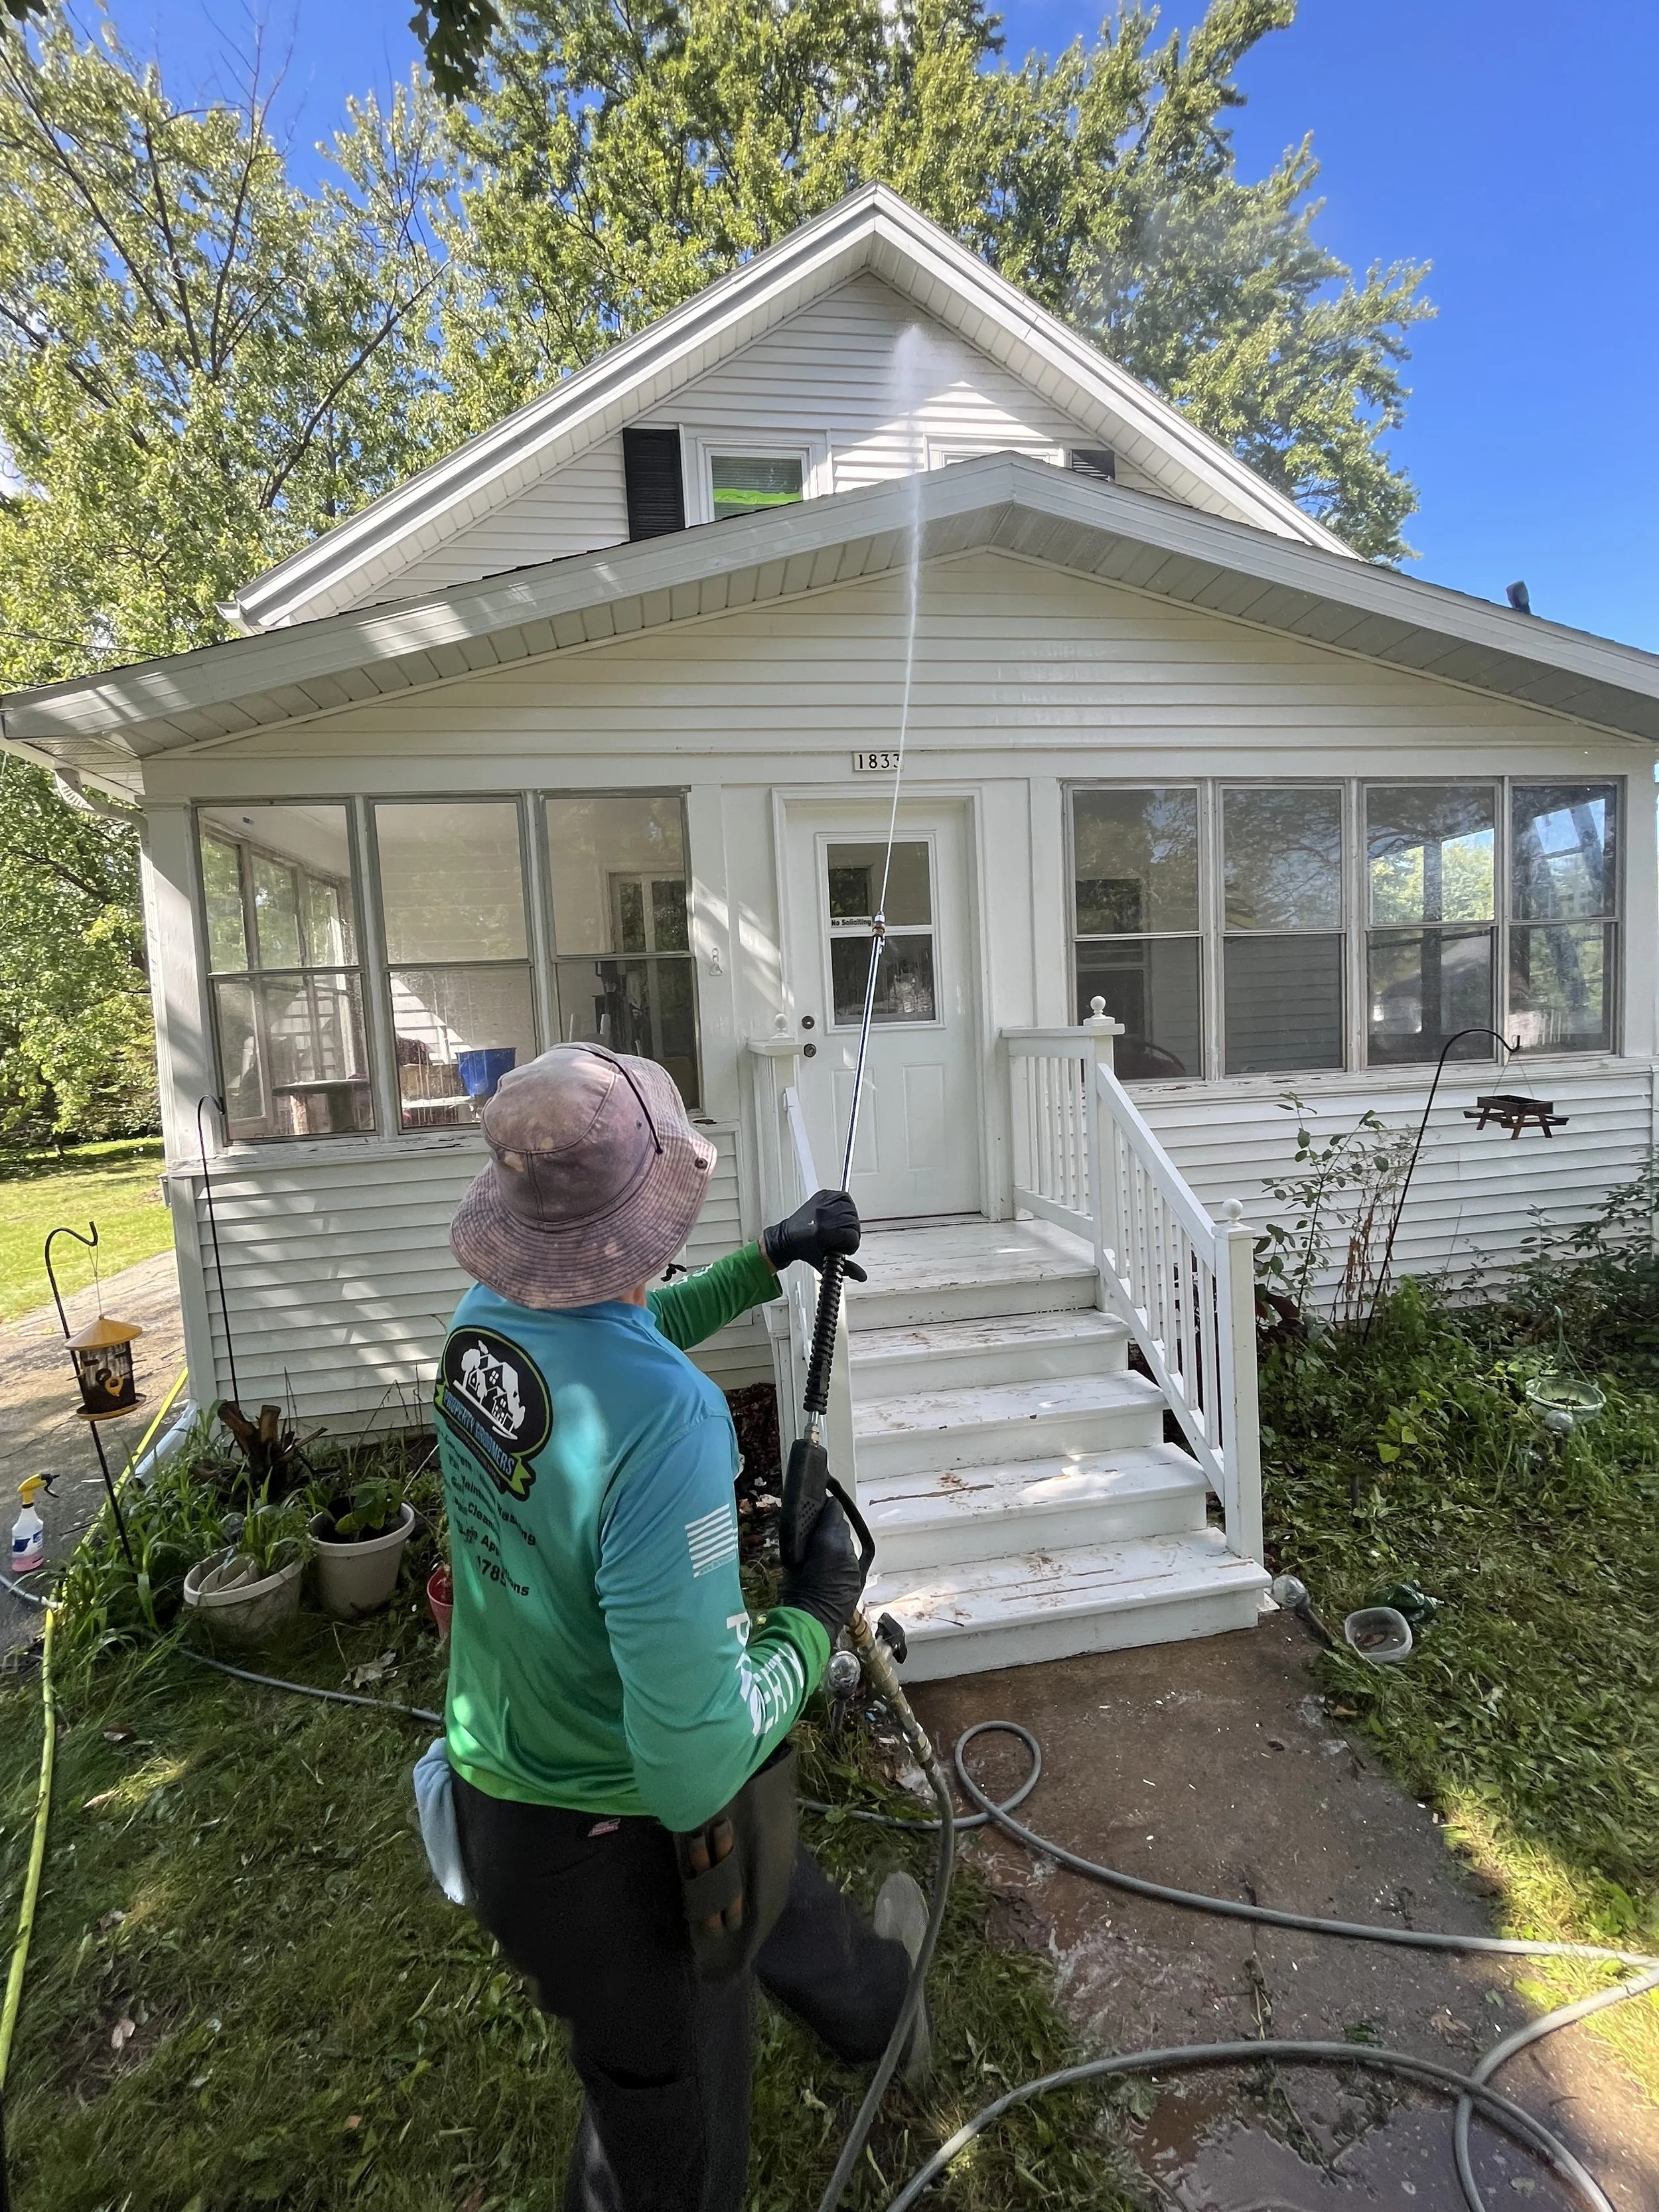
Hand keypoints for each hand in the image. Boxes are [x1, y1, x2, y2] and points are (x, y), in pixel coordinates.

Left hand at [763, 1188, 866, 1279]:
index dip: (850, 1245)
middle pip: (853, 1222)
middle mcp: (823, 1215)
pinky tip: (840, 1214)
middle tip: (843, 1239)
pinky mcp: (822, 1195)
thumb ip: (846, 1269)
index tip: (844, 1248)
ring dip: (850, 1220)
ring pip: (851, 1209)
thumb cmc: (803, 1249)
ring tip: (841, 1227)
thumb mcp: (825, 1263)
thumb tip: (862, 1275)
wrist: (787, 1237)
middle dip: (851, 1233)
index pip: (852, 1236)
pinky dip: (846, 1205)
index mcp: (823, 1231)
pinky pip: (844, 1196)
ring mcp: (822, 1204)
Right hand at [778, 1495, 866, 1640]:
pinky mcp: (858, 1580)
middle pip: (842, 1529)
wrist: (810, 1623)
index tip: (823, 1505)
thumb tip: (809, 1528)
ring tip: (823, 1553)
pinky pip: (852, 1563)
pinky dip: (843, 1562)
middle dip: (832, 1528)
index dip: (828, 1508)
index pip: (834, 1512)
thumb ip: (805, 1540)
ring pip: (848, 1546)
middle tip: (817, 1532)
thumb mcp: (793, 1559)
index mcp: (829, 1542)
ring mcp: (855, 1566)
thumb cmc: (795, 1591)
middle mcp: (847, 1550)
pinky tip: (833, 1567)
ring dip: (838, 1545)